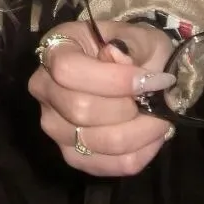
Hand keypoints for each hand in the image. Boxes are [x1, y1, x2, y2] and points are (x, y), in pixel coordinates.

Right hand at [28, 19, 175, 176]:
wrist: (131, 72)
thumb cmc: (131, 49)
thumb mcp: (138, 37)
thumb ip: (132, 47)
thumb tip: (120, 60)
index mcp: (55, 50)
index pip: (68, 70)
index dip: (111, 79)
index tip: (147, 80)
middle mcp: (44, 88)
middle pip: (80, 110)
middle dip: (128, 109)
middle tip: (157, 101)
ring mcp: (53, 125)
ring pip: (95, 142)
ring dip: (138, 134)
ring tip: (160, 119)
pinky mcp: (71, 155)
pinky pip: (105, 165)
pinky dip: (136, 154)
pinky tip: (151, 136)